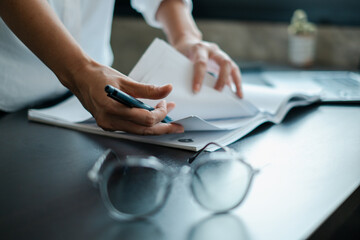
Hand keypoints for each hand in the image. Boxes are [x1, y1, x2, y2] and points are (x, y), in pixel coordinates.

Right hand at [67, 60, 183, 134]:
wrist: (80, 78)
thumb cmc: (99, 77)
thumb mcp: (125, 80)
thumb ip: (148, 89)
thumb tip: (167, 89)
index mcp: (112, 108)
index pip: (145, 119)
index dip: (160, 113)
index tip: (165, 102)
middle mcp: (109, 121)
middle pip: (144, 131)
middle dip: (163, 128)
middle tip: (178, 126)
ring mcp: (108, 125)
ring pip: (138, 132)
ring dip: (155, 126)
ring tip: (168, 117)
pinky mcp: (109, 125)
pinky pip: (131, 129)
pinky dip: (144, 124)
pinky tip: (153, 117)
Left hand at [173, 38, 242, 97]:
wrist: (188, 42)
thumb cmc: (181, 52)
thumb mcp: (177, 57)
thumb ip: (178, 69)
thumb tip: (176, 88)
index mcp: (199, 48)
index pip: (201, 62)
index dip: (199, 77)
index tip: (196, 90)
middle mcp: (212, 50)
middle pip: (224, 62)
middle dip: (222, 79)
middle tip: (218, 92)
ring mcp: (220, 55)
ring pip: (232, 66)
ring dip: (236, 81)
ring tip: (238, 95)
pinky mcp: (224, 61)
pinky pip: (233, 72)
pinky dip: (236, 82)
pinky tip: (237, 94)